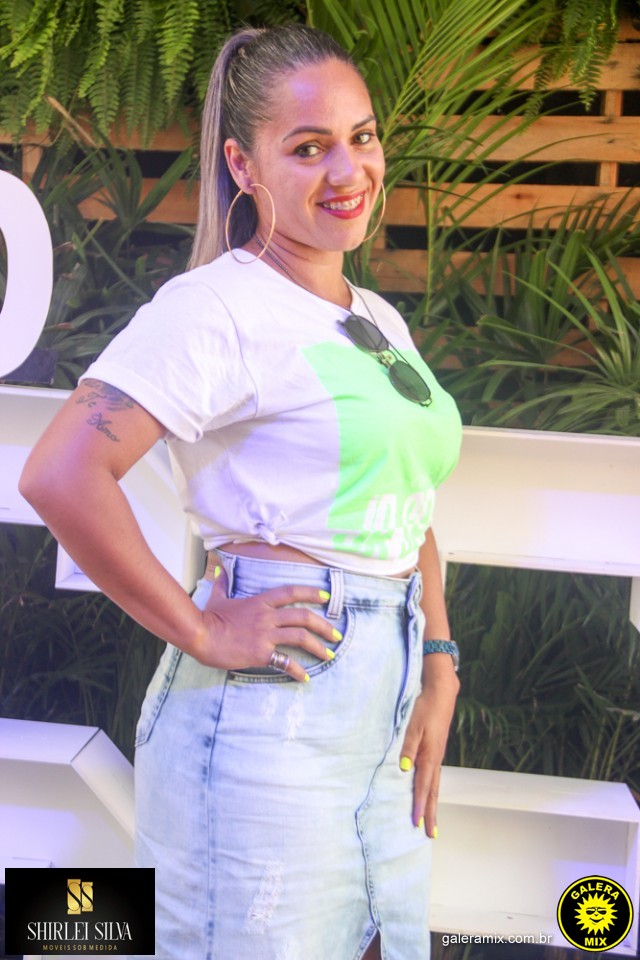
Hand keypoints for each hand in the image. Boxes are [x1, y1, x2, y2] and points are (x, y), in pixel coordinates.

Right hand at [191, 563, 339, 681]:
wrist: (200, 635)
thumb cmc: (208, 617)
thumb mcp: (218, 597)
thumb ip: (223, 583)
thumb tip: (221, 567)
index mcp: (260, 601)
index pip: (291, 592)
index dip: (311, 593)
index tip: (326, 596)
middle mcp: (267, 616)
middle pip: (303, 616)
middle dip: (324, 625)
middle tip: (336, 635)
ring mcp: (265, 634)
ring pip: (300, 637)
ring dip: (318, 647)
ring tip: (329, 655)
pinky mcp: (261, 653)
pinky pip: (285, 661)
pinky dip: (297, 670)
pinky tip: (305, 677)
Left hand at [399, 656, 459, 836]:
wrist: (441, 693)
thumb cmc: (425, 708)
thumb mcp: (413, 726)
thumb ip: (408, 748)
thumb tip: (404, 770)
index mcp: (429, 755)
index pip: (422, 786)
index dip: (418, 805)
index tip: (416, 824)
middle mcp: (435, 759)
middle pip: (432, 792)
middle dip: (430, 813)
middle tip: (430, 834)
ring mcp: (437, 756)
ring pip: (435, 786)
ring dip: (432, 804)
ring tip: (431, 823)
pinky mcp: (436, 751)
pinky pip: (434, 776)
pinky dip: (431, 790)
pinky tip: (428, 794)